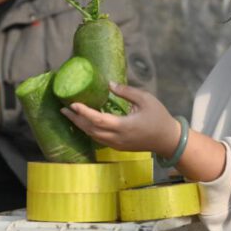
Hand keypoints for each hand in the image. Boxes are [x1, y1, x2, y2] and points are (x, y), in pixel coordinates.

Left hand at [61, 82, 180, 156]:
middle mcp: (116, 138)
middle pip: (90, 129)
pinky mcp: (118, 147)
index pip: (97, 119)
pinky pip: (99, 139)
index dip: (83, 112)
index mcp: (123, 126)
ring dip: (80, 125)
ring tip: (70, 114)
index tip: (72, 103)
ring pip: (93, 136)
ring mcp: (117, 144)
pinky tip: (85, 123)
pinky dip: (89, 130)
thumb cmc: (159, 117)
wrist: (168, 140)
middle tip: (63, 108)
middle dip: (75, 119)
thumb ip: (126, 91)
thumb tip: (108, 84)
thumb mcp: (145, 99)